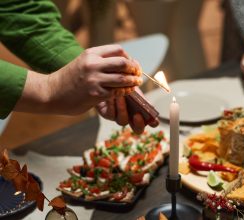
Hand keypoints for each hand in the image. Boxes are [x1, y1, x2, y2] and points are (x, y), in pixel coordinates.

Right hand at [15, 45, 141, 114]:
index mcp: (91, 53)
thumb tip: (123, 63)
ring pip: (122, 78)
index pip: (118, 50)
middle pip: (123, 63)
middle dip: (134, 69)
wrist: (50, 93)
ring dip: (133, 82)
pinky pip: (116, 92)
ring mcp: (94, 79)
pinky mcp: (95, 94)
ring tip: (137, 83)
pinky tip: (126, 92)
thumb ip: (100, 61)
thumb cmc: (69, 79)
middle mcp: (93, 64)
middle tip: (138, 74)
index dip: (129, 57)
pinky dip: (124, 92)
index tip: (132, 65)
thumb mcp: (83, 62)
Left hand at [96, 88, 158, 133]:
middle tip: (137, 115)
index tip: (153, 119)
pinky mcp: (107, 115)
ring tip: (122, 96)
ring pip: (122, 121)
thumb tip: (151, 107)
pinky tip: (112, 96)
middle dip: (139, 124)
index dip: (154, 123)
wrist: (109, 81)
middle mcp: (131, 119)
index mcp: (142, 113)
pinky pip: (110, 114)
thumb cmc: (125, 87)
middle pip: (138, 129)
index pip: (152, 123)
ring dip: (123, 109)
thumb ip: (143, 100)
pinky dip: (112, 105)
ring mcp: (119, 118)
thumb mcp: (136, 92)